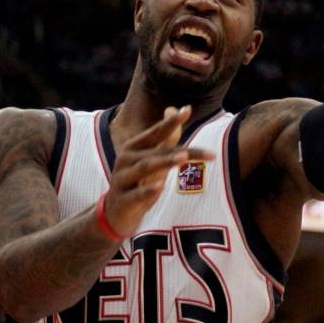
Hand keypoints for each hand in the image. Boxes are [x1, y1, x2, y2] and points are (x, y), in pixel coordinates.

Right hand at [102, 106, 214, 236]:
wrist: (115, 213)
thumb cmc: (138, 182)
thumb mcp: (152, 160)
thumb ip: (166, 138)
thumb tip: (175, 109)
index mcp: (134, 147)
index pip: (155, 132)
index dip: (171, 122)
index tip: (187, 110)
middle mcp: (126, 159)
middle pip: (158, 152)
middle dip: (182, 151)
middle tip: (208, 152)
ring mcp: (122, 179)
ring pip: (145, 168)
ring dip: (165, 162)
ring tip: (183, 157)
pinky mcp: (122, 200)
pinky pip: (136, 194)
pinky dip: (147, 190)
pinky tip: (160, 186)